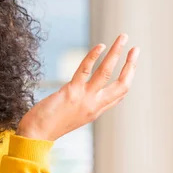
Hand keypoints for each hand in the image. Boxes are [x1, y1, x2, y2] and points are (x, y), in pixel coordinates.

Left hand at [17, 33, 139, 141]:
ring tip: (123, 37)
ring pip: (107, 73)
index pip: (118, 95)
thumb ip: (80, 105)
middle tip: (136, 48)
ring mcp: (84, 99)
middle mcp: (94, 106)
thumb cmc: (47, 126)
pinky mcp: (71, 93)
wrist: (35, 136)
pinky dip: (93, 56)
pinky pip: (86, 70)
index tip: (132, 64)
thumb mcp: (70, 117)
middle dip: (131, 65)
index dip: (127, 78)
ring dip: (117, 53)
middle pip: (122, 84)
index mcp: (95, 111)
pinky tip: (100, 46)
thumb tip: (78, 94)